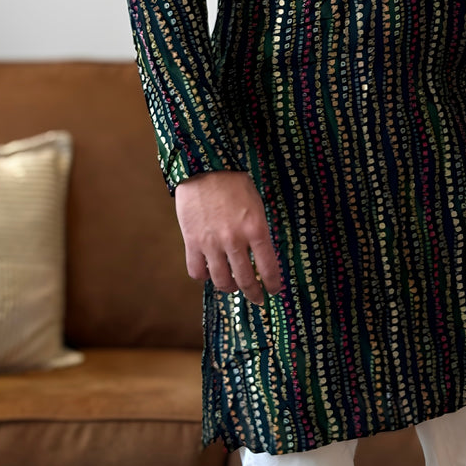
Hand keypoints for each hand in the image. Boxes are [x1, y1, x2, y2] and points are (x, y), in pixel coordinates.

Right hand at [174, 170, 282, 306]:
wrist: (205, 167)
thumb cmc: (235, 182)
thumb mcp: (256, 204)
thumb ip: (258, 230)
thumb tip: (259, 255)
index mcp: (256, 228)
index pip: (268, 266)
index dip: (272, 283)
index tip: (274, 291)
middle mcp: (234, 240)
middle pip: (245, 279)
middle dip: (254, 293)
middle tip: (257, 299)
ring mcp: (211, 243)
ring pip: (221, 281)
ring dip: (229, 288)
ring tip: (233, 286)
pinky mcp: (191, 242)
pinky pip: (197, 271)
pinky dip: (204, 277)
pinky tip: (209, 272)